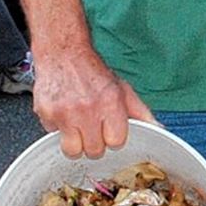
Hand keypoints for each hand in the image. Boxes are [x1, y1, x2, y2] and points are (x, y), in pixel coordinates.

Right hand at [31, 45, 156, 157]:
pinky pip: (53, 137)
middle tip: (92, 127)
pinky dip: (58, 129)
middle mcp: (87, 109)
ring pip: (72, 151)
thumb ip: (141, 113)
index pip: (116, 142)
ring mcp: (64, 113)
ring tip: (77, 127)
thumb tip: (159, 131)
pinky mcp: (46, 113)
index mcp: (110, 103)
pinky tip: (64, 115)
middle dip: (95, 143)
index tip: (109, 130)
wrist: (63, 53)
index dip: (113, 138)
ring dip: (75, 143)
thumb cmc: (93, 73)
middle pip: (94, 151)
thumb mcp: (123, 90)